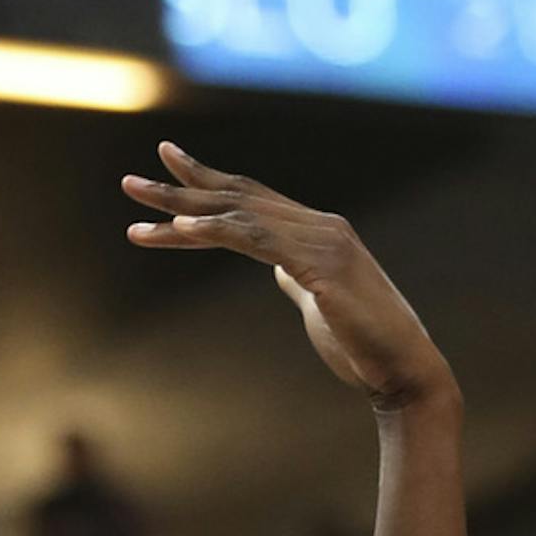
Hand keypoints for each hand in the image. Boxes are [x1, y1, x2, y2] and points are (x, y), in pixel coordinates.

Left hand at [122, 146, 457, 410]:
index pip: (252, 198)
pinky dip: (217, 231)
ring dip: (184, 211)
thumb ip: (298, 277)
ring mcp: (322, 243)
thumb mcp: (319, 303)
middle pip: (238, 197)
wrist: (404, 371)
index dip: (207, 181)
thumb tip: (278, 268)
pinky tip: (182, 230)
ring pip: (240, 215)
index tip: (168, 164)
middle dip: (182, 188)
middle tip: (131, 183)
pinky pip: (258, 241)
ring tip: (138, 211)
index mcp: (316, 233)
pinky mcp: (322, 269)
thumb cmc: (363, 345)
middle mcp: (319, 226)